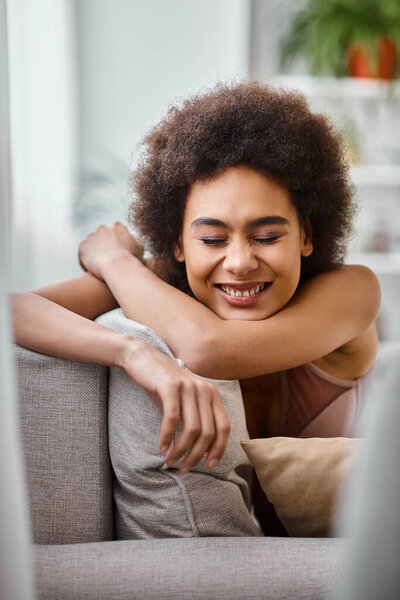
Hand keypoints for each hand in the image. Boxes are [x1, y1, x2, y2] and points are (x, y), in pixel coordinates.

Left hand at [78, 222, 144, 278]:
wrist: (117, 266)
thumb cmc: (131, 258)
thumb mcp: (139, 247)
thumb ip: (135, 240)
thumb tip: (132, 238)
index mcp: (116, 226)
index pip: (115, 233)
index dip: (117, 244)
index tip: (119, 255)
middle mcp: (102, 228)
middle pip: (102, 237)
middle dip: (104, 247)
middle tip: (109, 261)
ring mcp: (91, 236)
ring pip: (92, 245)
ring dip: (95, 254)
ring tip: (100, 267)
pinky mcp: (82, 246)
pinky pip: (83, 254)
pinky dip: (86, 261)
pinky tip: (92, 270)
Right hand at [119, 337, 230, 472]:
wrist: (143, 357)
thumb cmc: (163, 384)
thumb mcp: (185, 400)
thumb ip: (196, 417)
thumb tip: (201, 450)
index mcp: (212, 394)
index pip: (224, 427)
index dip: (218, 449)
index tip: (209, 465)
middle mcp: (204, 390)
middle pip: (208, 432)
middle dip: (197, 455)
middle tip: (184, 468)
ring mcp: (188, 387)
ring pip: (192, 429)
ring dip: (181, 450)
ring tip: (170, 461)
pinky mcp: (170, 387)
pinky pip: (172, 419)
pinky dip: (167, 437)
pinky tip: (161, 447)